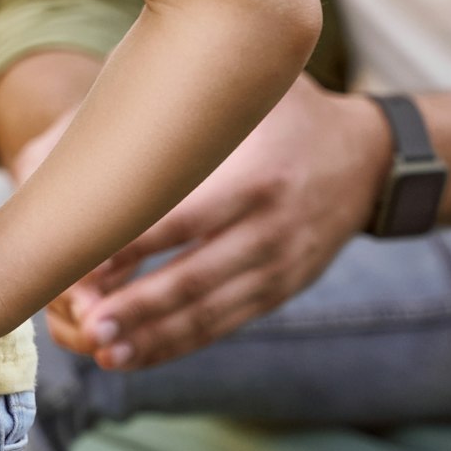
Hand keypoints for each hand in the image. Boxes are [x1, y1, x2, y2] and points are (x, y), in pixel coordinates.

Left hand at [56, 76, 390, 369]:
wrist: (367, 158)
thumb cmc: (283, 114)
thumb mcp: (249, 94)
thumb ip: (183, 106)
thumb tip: (97, 120)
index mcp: (256, 176)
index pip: (184, 217)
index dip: (133, 244)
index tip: (82, 262)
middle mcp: (270, 228)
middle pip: (194, 275)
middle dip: (138, 304)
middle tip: (84, 323)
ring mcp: (278, 266)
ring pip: (206, 311)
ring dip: (151, 335)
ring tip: (101, 350)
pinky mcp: (278, 291)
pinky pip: (222, 324)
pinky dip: (175, 344)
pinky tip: (131, 356)